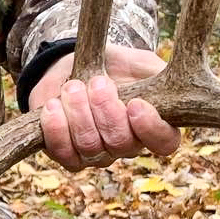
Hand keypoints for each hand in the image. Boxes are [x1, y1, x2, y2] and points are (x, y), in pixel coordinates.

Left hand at [28, 44, 181, 171]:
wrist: (71, 69)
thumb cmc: (112, 68)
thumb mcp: (139, 63)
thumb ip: (156, 71)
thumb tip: (166, 75)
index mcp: (152, 126)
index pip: (164, 142)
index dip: (151, 128)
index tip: (135, 103)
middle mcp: (127, 146)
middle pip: (121, 143)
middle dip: (105, 110)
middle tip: (97, 82)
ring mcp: (97, 155)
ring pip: (90, 146)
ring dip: (79, 113)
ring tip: (72, 87)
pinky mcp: (68, 155)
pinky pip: (63, 153)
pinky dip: (56, 128)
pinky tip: (53, 106)